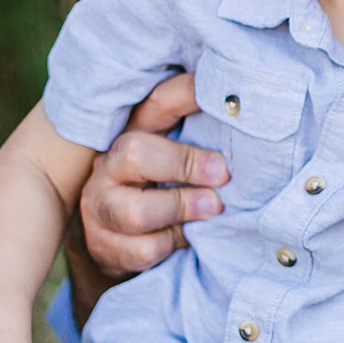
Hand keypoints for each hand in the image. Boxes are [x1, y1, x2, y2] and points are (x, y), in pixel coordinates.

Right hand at [75, 73, 226, 292]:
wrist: (118, 240)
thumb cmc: (161, 186)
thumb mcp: (180, 153)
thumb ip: (204, 132)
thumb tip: (243, 109)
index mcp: (132, 132)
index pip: (158, 103)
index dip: (188, 93)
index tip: (227, 97)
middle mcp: (109, 164)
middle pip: (135, 152)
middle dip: (185, 164)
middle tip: (223, 175)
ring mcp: (100, 206)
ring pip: (136, 211)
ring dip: (183, 209)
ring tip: (213, 208)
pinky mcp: (105, 246)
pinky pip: (145, 249)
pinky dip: (174, 244)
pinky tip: (187, 236)